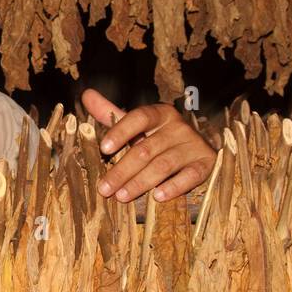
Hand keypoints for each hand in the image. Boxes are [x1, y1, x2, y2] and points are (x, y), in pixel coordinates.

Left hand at [80, 89, 216, 202]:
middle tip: (104, 189)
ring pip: (163, 165)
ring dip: (140, 182)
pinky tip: (158, 196)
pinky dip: (174, 186)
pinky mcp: (205, 164)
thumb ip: (111, 113)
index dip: (121, 132)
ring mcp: (193, 145)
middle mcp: (178, 127)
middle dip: (122, 170)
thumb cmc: (159, 136)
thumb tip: (86, 95)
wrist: (199, 147)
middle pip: (145, 149)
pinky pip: (190, 176)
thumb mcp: (137, 124)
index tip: (104, 149)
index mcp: (160, 114)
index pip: (139, 118)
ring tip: (122, 196)